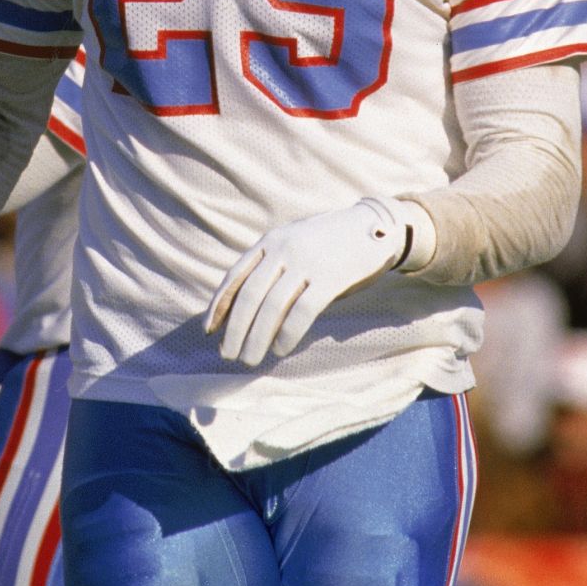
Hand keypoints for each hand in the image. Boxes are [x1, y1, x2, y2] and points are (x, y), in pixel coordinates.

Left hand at [205, 200, 412, 365]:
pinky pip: (302, 312)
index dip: (219, 306)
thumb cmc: (331, 242)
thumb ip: (273, 264)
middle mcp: (284, 249)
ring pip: (272, 307)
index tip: (209, 330)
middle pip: (250, 296)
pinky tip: (280, 350)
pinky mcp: (331, 278)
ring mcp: (307, 262)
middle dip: (235, 329)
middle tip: (227, 354)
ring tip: (249, 359)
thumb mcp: (295, 242)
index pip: (235, 277)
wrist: (377, 226)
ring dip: (257, 338)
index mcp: (271, 241)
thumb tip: (247, 308)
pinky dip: (287, 334)